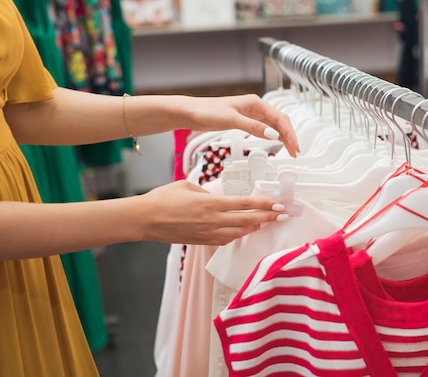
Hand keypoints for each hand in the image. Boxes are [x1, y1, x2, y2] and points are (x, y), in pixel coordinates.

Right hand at [137, 180, 287, 245]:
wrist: (144, 219)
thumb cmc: (163, 199)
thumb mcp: (187, 186)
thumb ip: (206, 192)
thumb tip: (216, 198)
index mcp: (211, 204)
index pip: (245, 204)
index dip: (264, 204)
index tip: (278, 203)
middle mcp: (213, 220)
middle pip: (248, 220)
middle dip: (268, 217)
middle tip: (283, 214)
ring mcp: (208, 233)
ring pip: (239, 232)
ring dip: (256, 227)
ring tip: (268, 222)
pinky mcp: (202, 241)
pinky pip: (225, 240)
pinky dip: (238, 235)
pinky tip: (245, 232)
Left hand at [185, 94, 299, 156]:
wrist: (191, 112)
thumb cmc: (207, 112)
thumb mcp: (231, 120)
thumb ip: (253, 127)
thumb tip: (272, 135)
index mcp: (256, 103)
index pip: (280, 119)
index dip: (290, 134)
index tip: (295, 147)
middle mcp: (256, 107)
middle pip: (280, 121)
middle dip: (290, 136)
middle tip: (295, 152)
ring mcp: (251, 114)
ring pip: (274, 125)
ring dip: (284, 136)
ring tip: (290, 150)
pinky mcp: (245, 120)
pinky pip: (265, 128)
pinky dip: (273, 135)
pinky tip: (277, 142)